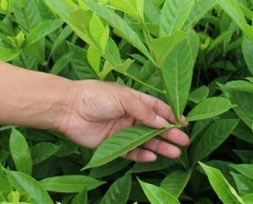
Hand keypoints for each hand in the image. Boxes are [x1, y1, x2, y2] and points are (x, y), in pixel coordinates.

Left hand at [56, 80, 189, 161]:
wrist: (68, 108)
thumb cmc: (96, 96)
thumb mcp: (123, 98)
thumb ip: (143, 111)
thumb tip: (163, 122)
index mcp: (134, 99)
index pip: (157, 108)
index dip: (170, 115)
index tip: (184, 123)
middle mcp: (130, 115)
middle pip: (154, 126)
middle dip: (169, 133)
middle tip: (184, 141)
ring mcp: (122, 130)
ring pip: (145, 140)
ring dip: (160, 145)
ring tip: (175, 152)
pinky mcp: (112, 144)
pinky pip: (130, 151)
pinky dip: (142, 154)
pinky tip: (153, 156)